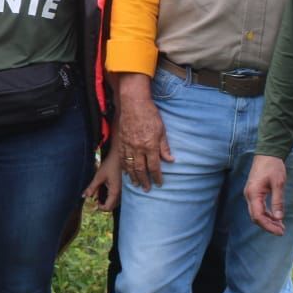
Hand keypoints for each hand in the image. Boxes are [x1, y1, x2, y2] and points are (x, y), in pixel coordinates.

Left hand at [84, 142, 122, 210]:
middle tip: (96, 200)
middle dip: (103, 205)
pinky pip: (117, 197)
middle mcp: (120, 193)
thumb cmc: (109, 165)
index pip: (108, 207)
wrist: (120, 156)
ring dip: (107, 201)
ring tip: (100, 194)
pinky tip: (105, 189)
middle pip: (112, 207)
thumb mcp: (99, 176)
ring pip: (115, 202)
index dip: (100, 207)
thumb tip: (84, 196)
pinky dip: (110, 197)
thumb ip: (92, 187)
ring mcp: (123, 191)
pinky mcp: (123, 187)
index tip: (94, 202)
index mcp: (114, 192)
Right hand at [115, 73, 173, 190]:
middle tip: (147, 189)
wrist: (133, 103)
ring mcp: (128, 145)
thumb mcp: (162, 130)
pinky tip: (126, 172)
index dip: (157, 177)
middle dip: (144, 181)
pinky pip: (122, 158)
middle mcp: (138, 148)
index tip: (159, 183)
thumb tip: (170, 160)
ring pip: (130, 166)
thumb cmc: (150, 114)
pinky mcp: (121, 141)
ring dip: (133, 177)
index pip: (154, 166)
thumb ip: (165, 147)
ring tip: (136, 184)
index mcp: (150, 145)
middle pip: (140, 169)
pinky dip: (124, 167)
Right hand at [244, 154, 287, 235]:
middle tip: (282, 231)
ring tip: (281, 226)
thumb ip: (278, 201)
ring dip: (268, 221)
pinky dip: (267, 214)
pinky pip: (258, 208)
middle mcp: (249, 195)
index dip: (268, 226)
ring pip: (257, 213)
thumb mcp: (278, 184)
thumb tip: (279, 218)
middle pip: (256, 217)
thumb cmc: (273, 167)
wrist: (267, 154)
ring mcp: (250, 194)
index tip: (280, 232)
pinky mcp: (254, 193)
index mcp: (253, 194)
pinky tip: (276, 217)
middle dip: (268, 226)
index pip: (258, 216)